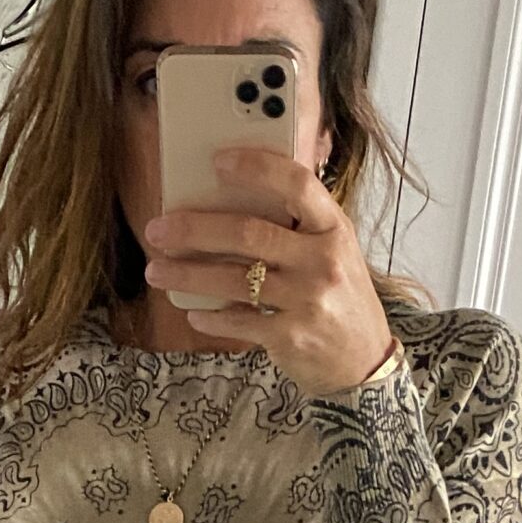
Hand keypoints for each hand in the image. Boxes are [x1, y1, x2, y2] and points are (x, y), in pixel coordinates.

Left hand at [140, 145, 396, 397]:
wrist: (365, 362)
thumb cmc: (340, 298)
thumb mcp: (334, 252)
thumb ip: (298, 227)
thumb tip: (235, 199)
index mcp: (334, 228)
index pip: (296, 184)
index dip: (255, 167)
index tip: (217, 161)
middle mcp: (323, 261)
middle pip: (249, 233)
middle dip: (194, 229)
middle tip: (158, 228)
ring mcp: (307, 301)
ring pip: (234, 279)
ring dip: (187, 273)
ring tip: (156, 270)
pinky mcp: (290, 338)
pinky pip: (238, 321)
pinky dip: (210, 316)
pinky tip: (192, 310)